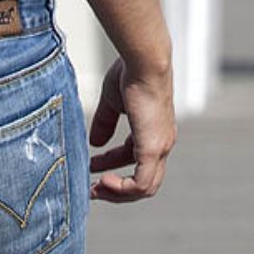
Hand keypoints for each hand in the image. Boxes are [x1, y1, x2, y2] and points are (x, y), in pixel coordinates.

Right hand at [89, 57, 175, 203]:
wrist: (143, 60)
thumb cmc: (130, 71)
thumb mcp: (113, 101)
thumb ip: (105, 123)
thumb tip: (94, 143)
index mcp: (153, 131)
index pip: (134, 158)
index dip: (111, 164)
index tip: (91, 164)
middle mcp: (162, 142)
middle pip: (142, 180)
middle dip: (116, 187)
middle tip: (93, 188)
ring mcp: (160, 148)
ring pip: (144, 188)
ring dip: (118, 193)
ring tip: (96, 188)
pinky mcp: (153, 150)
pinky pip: (140, 185)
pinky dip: (121, 189)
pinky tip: (103, 181)